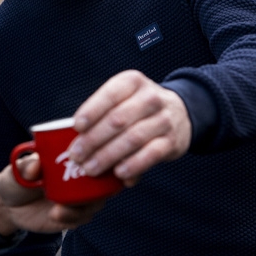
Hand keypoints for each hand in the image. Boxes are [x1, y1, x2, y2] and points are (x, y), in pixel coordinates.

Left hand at [0, 155, 106, 235]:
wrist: (8, 208)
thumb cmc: (14, 181)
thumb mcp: (16, 172)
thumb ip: (24, 168)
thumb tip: (36, 165)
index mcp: (71, 159)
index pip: (95, 155)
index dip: (100, 156)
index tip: (87, 162)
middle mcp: (80, 178)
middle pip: (103, 180)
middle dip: (97, 186)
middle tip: (79, 191)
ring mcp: (78, 197)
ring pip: (97, 201)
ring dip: (84, 205)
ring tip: (61, 208)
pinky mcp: (74, 216)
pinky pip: (84, 217)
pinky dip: (74, 217)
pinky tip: (56, 215)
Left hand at [69, 70, 191, 184]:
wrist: (179, 113)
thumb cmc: (138, 109)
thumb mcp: (124, 99)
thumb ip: (102, 117)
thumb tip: (75, 144)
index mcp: (133, 82)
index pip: (110, 95)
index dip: (91, 111)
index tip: (76, 128)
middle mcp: (150, 97)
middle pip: (118, 119)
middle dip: (93, 139)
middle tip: (76, 155)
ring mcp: (164, 119)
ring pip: (132, 138)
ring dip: (108, 156)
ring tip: (90, 168)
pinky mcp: (172, 141)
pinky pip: (151, 154)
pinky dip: (133, 165)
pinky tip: (118, 174)